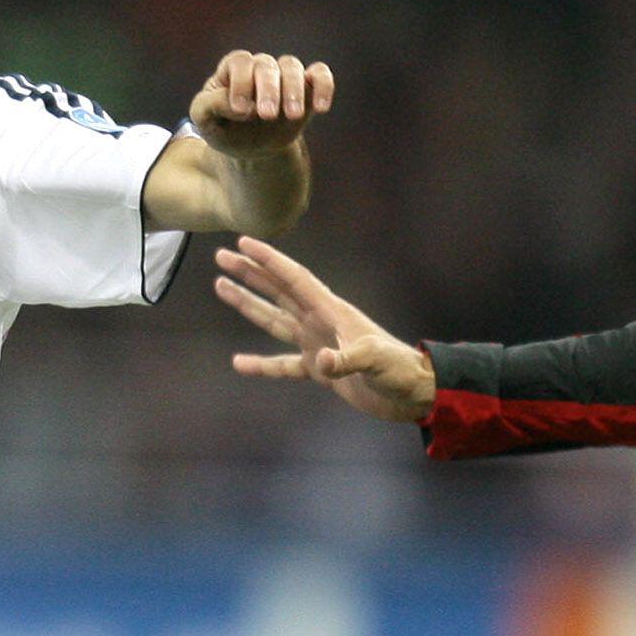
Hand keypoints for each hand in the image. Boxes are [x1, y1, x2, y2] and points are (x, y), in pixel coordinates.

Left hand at [186, 51, 334, 161]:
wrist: (251, 149)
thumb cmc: (224, 129)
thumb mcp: (203, 120)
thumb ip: (209, 106)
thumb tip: (240, 105)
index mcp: (233, 70)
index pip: (239, 63)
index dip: (241, 82)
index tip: (241, 110)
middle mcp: (259, 68)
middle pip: (265, 65)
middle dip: (268, 89)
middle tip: (266, 115)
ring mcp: (284, 76)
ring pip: (292, 66)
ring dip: (293, 89)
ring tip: (292, 115)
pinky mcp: (307, 89)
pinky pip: (319, 75)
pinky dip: (323, 86)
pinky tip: (321, 108)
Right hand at [215, 237, 437, 422]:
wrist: (413, 393)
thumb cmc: (400, 370)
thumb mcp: (376, 360)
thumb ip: (349, 359)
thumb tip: (324, 362)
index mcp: (332, 311)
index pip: (294, 279)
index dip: (269, 260)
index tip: (244, 242)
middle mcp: (320, 322)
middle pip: (277, 291)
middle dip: (250, 273)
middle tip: (222, 256)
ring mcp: (318, 344)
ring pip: (274, 320)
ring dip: (249, 305)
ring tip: (222, 287)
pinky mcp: (320, 370)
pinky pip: (284, 364)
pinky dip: (262, 364)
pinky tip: (240, 363)